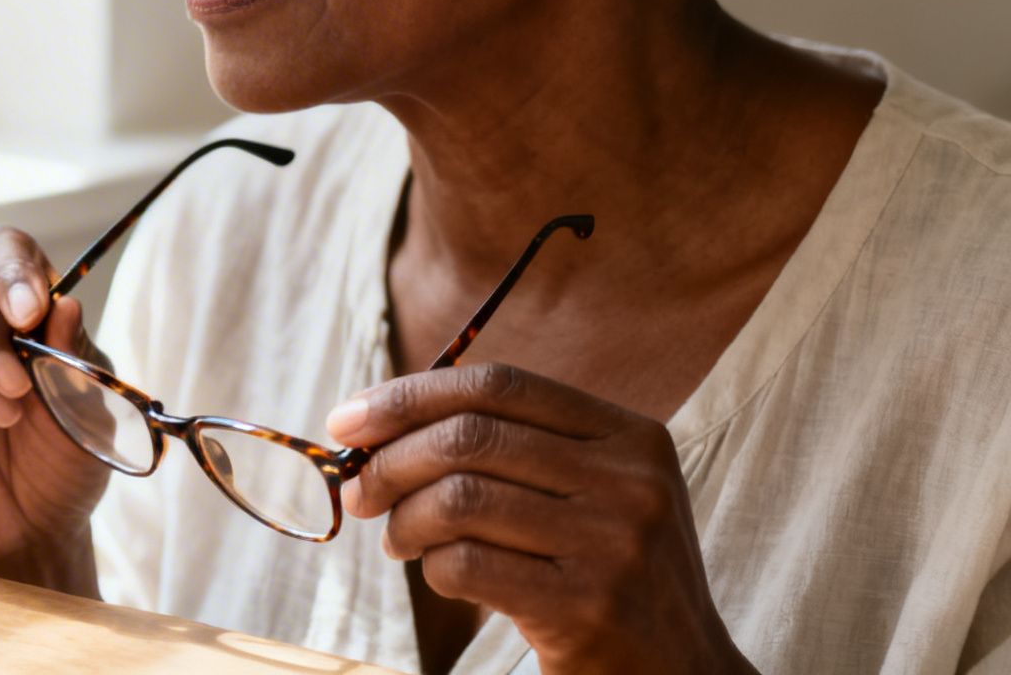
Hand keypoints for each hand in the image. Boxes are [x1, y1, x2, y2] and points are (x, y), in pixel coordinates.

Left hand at [325, 363, 755, 674]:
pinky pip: (466, 564)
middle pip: (468, 438)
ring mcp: (612, 545)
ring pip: (457, 500)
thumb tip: (376, 422)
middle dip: (389, 460)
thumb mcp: (593, 491)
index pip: (498, 385)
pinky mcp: (586, 609)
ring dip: (404, 520)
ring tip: (398, 540)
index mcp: (630, 436)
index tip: (348, 418)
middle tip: (359, 490)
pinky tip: (438, 575)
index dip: (410, 395)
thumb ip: (510, 447)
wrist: (683, 674)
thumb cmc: (609, 572)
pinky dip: (432, 568)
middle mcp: (630, 482)